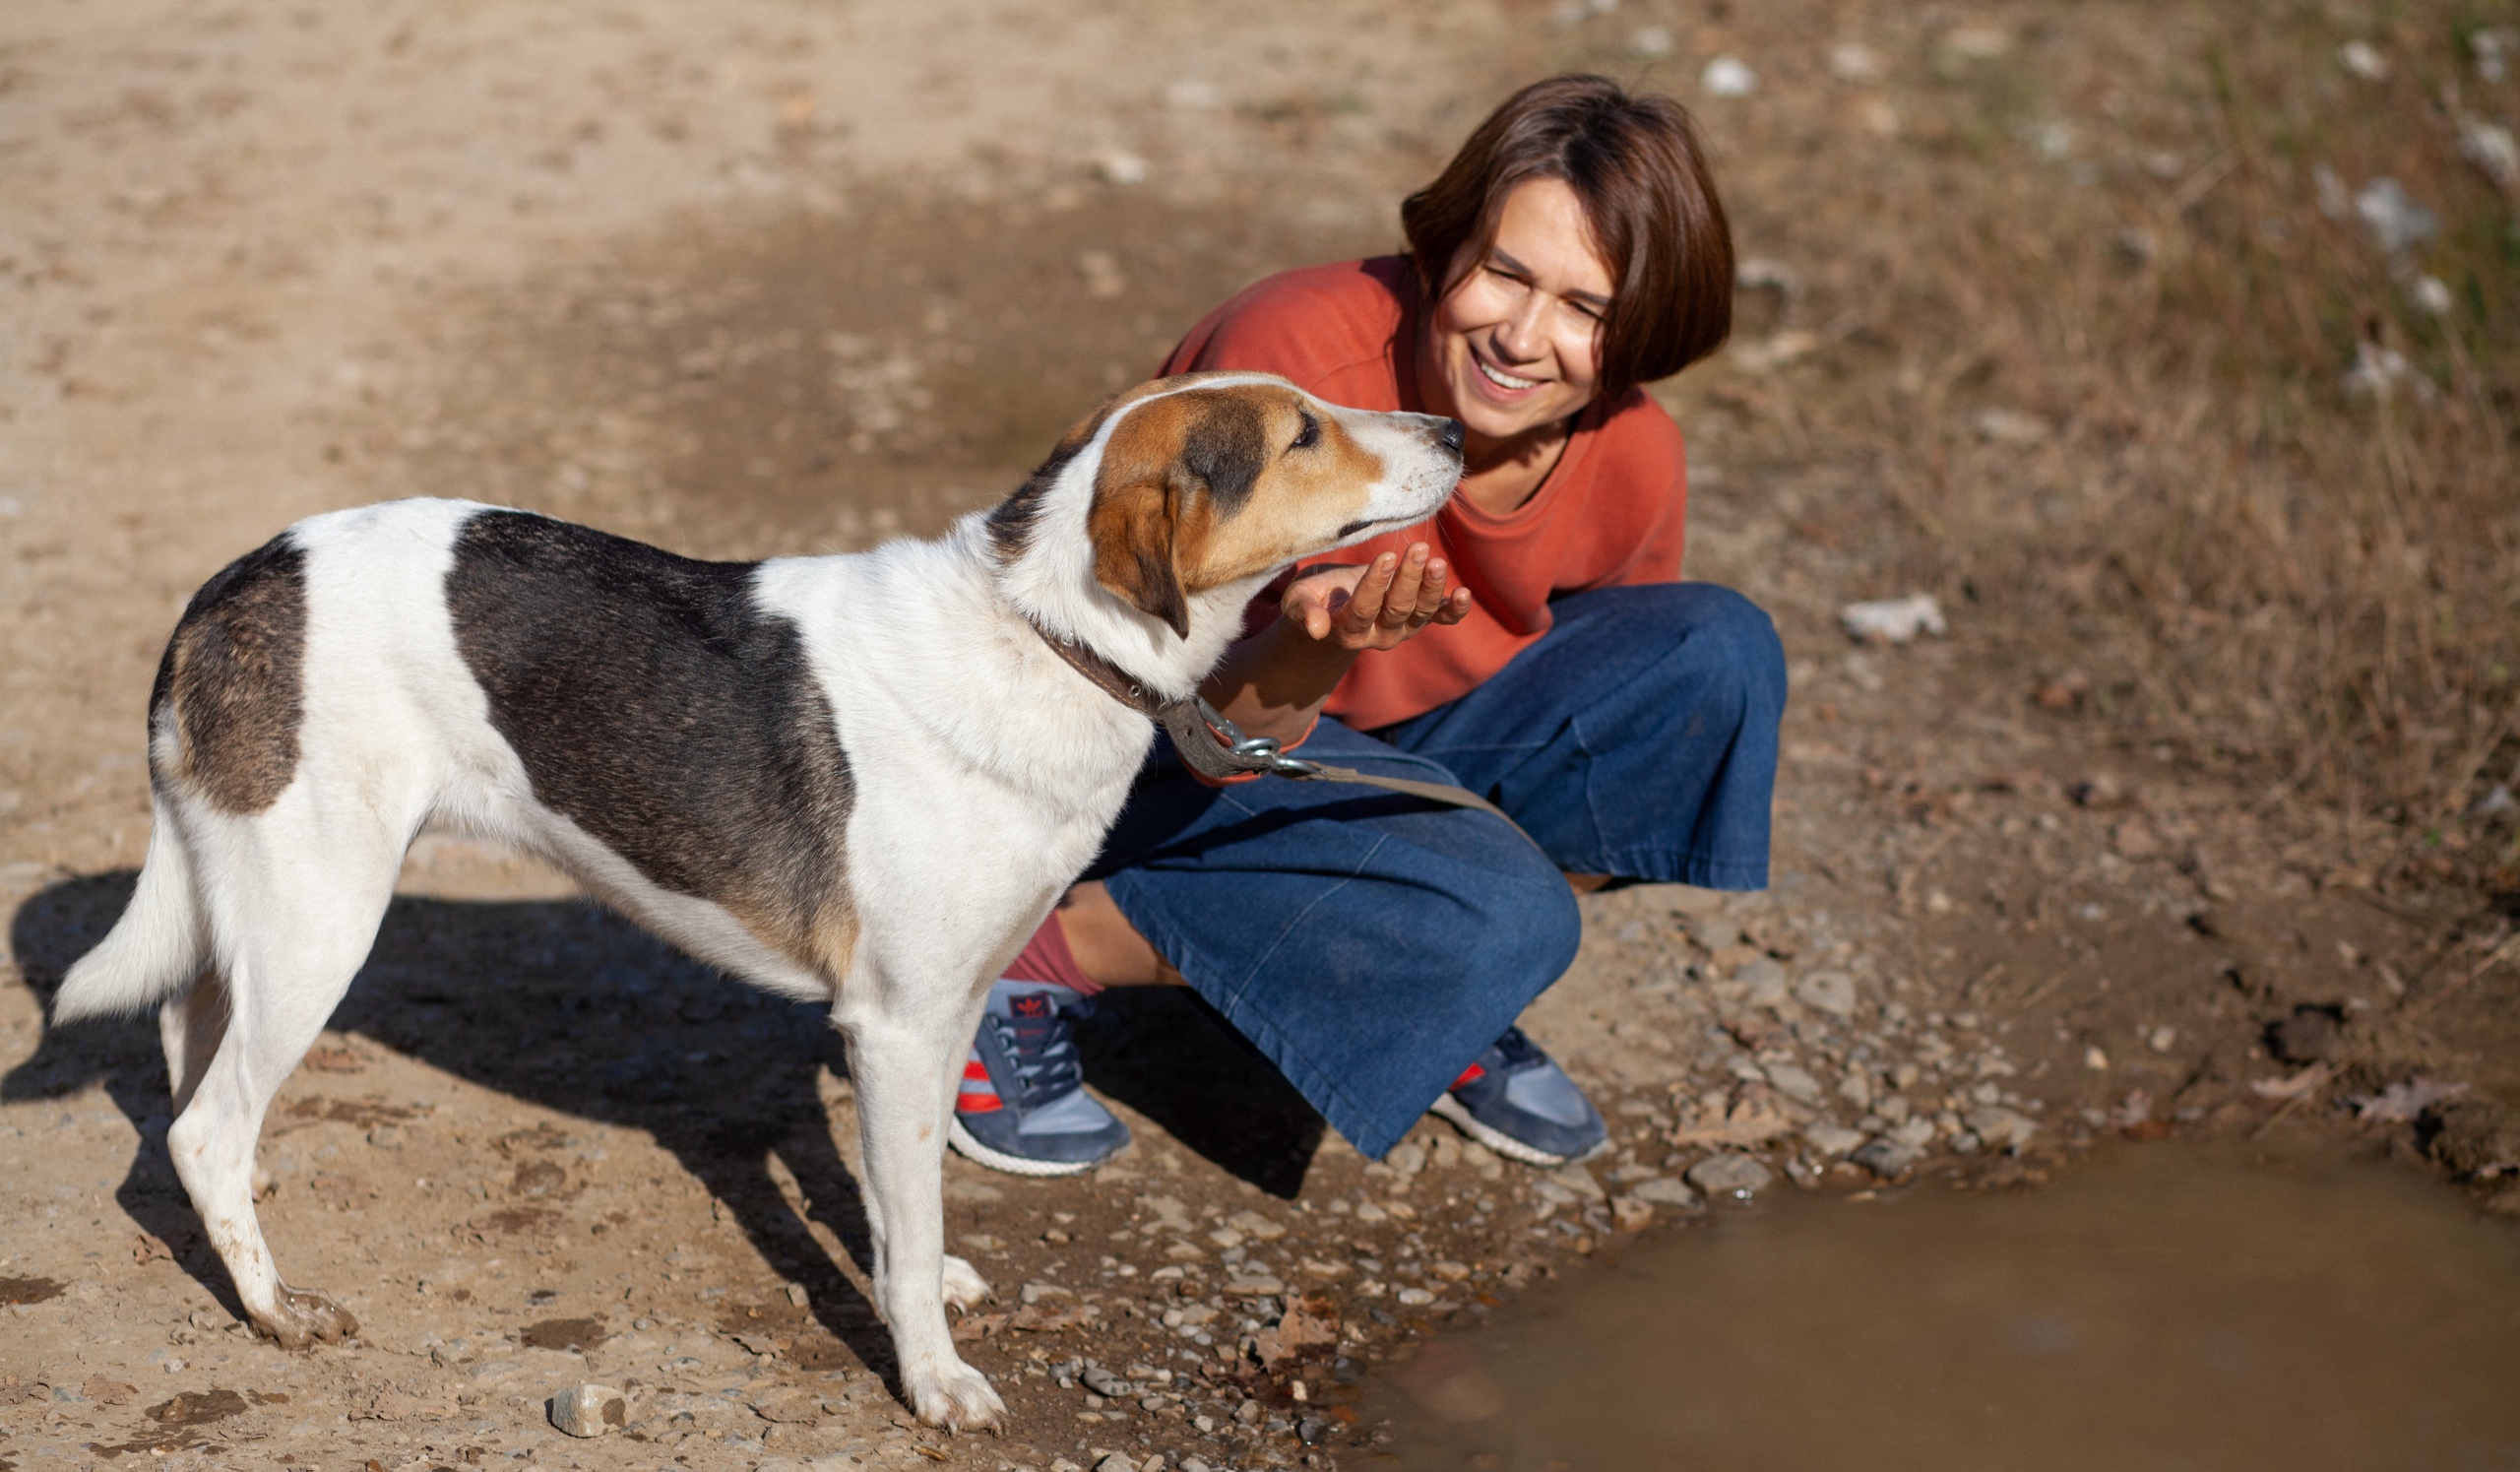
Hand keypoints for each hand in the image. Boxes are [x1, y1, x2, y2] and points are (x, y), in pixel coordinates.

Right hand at [1282, 543, 1473, 652]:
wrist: (1331, 608)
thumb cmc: (1311, 597)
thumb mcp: (1297, 602)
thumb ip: (1304, 613)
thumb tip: (1316, 629)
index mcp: (1348, 630)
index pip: (1365, 608)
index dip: (1376, 585)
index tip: (1387, 556)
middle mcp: (1379, 633)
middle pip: (1398, 609)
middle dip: (1409, 579)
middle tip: (1418, 549)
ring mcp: (1403, 627)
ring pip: (1421, 611)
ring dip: (1432, 587)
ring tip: (1437, 562)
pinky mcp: (1419, 618)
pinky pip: (1441, 618)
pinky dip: (1454, 610)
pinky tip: (1463, 594)